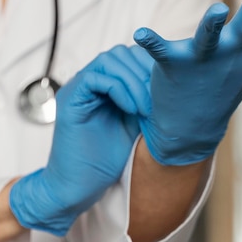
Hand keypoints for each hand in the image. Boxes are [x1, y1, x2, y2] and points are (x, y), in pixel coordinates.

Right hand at [9, 45, 153, 235]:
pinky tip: (130, 109)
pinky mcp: (70, 100)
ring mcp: (78, 89)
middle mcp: (90, 82)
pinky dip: (117, 89)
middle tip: (157, 98)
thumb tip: (171, 89)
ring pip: (107, 60)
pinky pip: (94, 79)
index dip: (149, 66)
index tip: (166, 89)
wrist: (78, 189)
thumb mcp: (134, 125)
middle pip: (119, 53)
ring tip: (145, 107)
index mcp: (105, 86)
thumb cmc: (103, 162)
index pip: (129, 56)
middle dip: (143, 71)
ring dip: (133, 81)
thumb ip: (143, 102)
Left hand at [134, 0, 241, 165]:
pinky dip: (151, 42)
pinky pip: (161, 51)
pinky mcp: (174, 66)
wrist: (193, 126)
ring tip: (217, 9)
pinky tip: (139, 32)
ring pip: (210, 37)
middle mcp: (236, 49)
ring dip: (212, 24)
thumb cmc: (233, 78)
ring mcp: (206, 59)